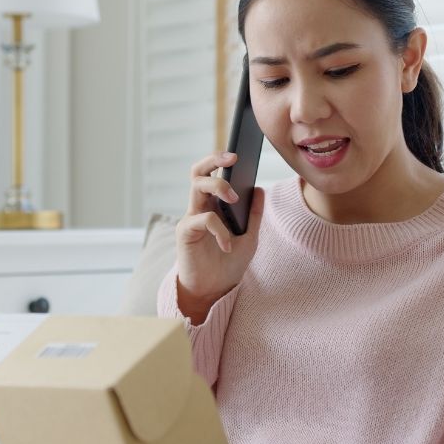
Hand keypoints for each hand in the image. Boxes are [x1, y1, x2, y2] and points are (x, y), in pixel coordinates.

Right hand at [175, 151, 264, 322]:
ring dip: (219, 186)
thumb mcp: (249, 238)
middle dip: (214, 159)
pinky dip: (220, 230)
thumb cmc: (228, 264)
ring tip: (234, 199)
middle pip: (199, 171)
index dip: (222, 161)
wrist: (214, 291)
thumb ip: (253, 215)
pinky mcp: (185, 232)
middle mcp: (200, 206)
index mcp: (214, 205)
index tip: (241, 153)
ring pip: (197, 185)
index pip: (214, 174)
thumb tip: (258, 189)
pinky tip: (227, 246)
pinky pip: (204, 219)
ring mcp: (191, 217)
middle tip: (233, 158)